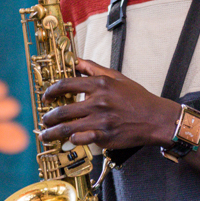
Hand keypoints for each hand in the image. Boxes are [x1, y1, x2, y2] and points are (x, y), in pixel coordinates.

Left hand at [40, 59, 180, 151]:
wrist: (155, 118)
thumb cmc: (137, 98)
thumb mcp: (117, 77)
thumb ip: (94, 69)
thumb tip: (76, 61)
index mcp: (99, 85)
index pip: (66, 84)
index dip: (51, 91)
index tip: (46, 96)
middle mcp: (98, 102)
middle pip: (62, 110)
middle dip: (48, 116)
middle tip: (44, 119)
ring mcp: (100, 120)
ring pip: (67, 127)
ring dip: (52, 132)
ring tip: (45, 135)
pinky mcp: (104, 136)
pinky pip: (81, 139)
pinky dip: (72, 139)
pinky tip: (68, 139)